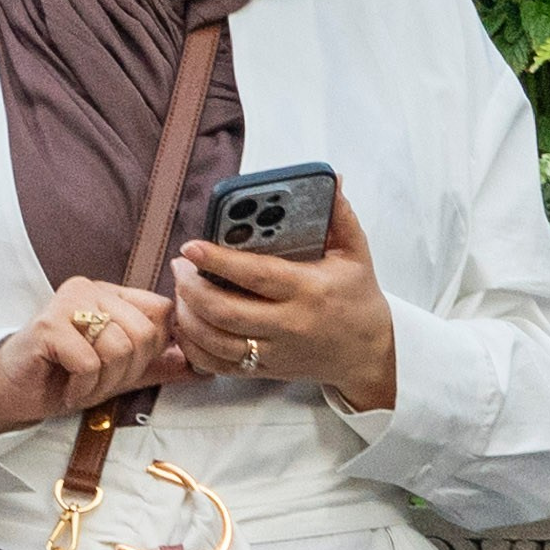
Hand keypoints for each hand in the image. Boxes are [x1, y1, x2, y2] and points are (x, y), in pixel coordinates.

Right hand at [0, 278, 191, 438]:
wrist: (13, 393)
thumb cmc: (63, 378)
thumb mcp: (121, 373)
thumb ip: (159, 366)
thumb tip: (204, 367)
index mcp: (111, 294)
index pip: (161, 311)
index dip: (154, 349)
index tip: (127, 369)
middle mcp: (90, 289)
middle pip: (146, 333)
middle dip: (127, 371)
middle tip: (97, 380)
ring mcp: (67, 302)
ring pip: (120, 348)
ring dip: (104, 381)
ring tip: (81, 384)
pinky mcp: (48, 325)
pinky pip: (90, 361)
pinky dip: (83, 386)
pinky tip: (67, 387)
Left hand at [170, 186, 396, 411]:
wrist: (369, 354)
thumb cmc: (358, 298)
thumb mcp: (356, 253)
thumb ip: (339, 215)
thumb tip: (330, 178)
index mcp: (308, 290)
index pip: (257, 275)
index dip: (218, 261)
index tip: (191, 247)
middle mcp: (289, 325)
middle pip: (225, 312)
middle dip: (192, 289)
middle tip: (180, 267)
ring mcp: (275, 352)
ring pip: (216, 341)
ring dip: (188, 317)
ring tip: (180, 292)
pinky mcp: (265, 371)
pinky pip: (219, 366)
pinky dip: (195, 348)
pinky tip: (188, 326)